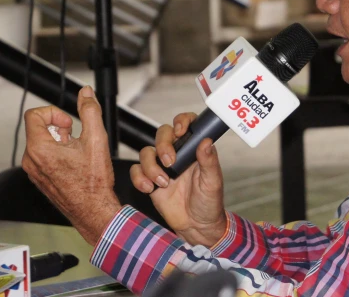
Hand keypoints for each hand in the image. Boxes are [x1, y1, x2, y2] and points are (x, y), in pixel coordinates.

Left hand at [22, 86, 121, 245]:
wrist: (93, 210)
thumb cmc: (94, 181)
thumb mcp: (96, 139)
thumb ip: (90, 111)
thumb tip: (85, 93)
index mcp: (39, 148)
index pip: (34, 114)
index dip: (54, 112)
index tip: (69, 123)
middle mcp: (31, 160)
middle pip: (38, 127)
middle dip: (59, 127)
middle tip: (76, 138)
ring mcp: (33, 171)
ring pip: (41, 142)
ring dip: (59, 140)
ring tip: (77, 152)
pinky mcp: (38, 178)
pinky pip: (42, 156)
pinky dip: (57, 153)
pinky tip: (74, 163)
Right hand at [129, 113, 226, 247]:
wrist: (196, 226)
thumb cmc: (208, 203)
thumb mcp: (213, 182)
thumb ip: (209, 161)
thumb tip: (207, 141)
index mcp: (194, 150)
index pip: (187, 124)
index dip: (181, 121)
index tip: (180, 131)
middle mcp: (177, 154)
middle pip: (162, 134)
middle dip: (163, 145)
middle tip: (170, 162)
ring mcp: (161, 166)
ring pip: (146, 152)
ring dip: (151, 166)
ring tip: (163, 183)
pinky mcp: (150, 180)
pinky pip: (136, 170)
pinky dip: (139, 178)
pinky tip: (149, 189)